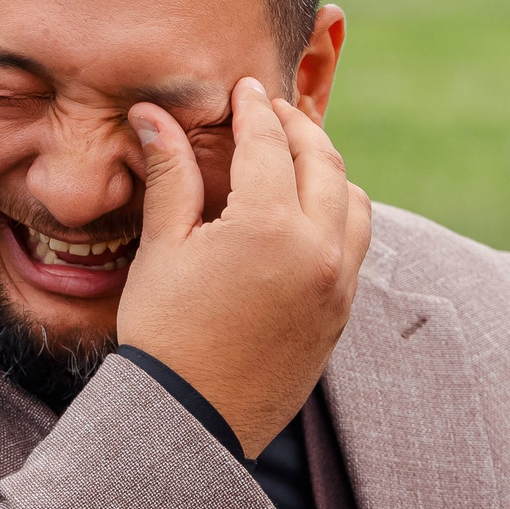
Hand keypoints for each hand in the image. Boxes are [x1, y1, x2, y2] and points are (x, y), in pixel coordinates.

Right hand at [118, 77, 371, 455]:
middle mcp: (318, 250)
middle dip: (298, 128)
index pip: (270, 143)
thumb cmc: (164, 335)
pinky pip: (356, 245)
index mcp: (270, 227)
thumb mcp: (162, 250)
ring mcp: (338, 285)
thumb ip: (169, 176)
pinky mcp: (341, 314)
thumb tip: (153, 115)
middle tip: (272, 111)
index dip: (254, 109)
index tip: (245, 87)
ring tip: (296, 159)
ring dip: (328, 170)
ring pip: (354, 202)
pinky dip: (339, 214)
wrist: (190, 421)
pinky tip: (307, 214)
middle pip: (324, 162)